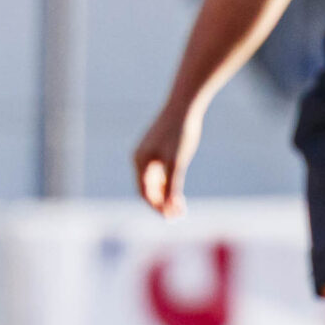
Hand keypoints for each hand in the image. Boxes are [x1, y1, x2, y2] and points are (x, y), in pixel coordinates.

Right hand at [133, 99, 203, 219]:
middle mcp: (140, 158)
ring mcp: (148, 152)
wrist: (184, 106)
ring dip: (164, 195)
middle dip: (161, 203)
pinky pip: (158, 172)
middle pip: (147, 189)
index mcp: (140, 162)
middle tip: (178, 214)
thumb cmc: (180, 133)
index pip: (145, 193)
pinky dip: (167, 183)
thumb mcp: (177, 162)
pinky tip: (179, 189)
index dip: (157, 207)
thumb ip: (173, 185)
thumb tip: (170, 206)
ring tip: (180, 206)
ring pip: (153, 181)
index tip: (172, 218)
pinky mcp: (157, 147)